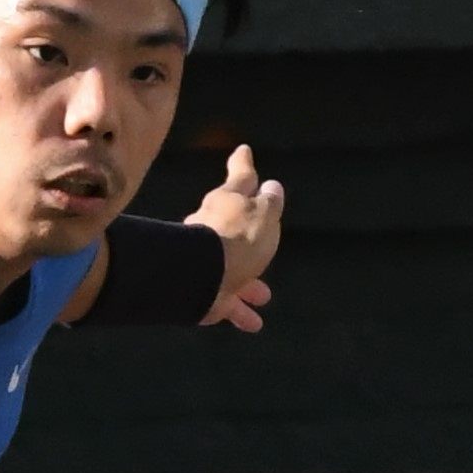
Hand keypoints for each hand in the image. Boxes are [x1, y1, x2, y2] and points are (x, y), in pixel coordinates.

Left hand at [189, 142, 285, 332]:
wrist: (205, 276)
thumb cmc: (240, 238)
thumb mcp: (265, 214)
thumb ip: (270, 202)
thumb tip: (270, 187)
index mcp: (227, 202)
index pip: (240, 177)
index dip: (244, 164)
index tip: (243, 150)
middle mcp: (212, 225)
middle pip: (231, 225)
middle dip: (247, 233)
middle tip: (261, 240)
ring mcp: (204, 258)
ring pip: (230, 267)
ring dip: (248, 281)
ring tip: (263, 295)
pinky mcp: (202, 288)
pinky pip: (224, 299)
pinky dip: (237, 309)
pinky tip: (253, 322)